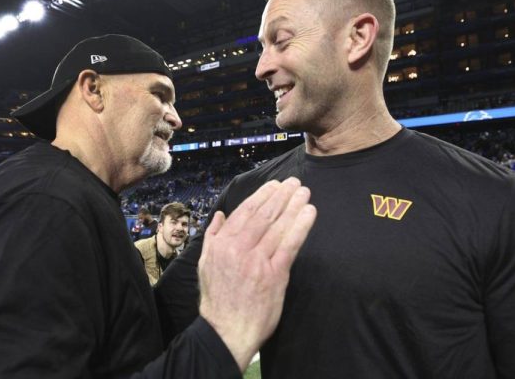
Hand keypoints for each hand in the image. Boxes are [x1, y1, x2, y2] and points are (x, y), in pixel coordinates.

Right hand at [198, 177, 315, 371]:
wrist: (226, 331)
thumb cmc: (217, 300)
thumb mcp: (204, 264)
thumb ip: (213, 237)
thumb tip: (221, 215)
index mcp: (222, 243)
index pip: (245, 211)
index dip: (262, 195)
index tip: (275, 185)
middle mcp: (238, 248)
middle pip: (264, 214)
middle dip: (281, 195)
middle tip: (295, 182)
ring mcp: (257, 261)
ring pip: (278, 226)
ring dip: (293, 205)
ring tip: (304, 192)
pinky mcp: (274, 275)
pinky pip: (290, 245)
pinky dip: (300, 226)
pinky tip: (309, 213)